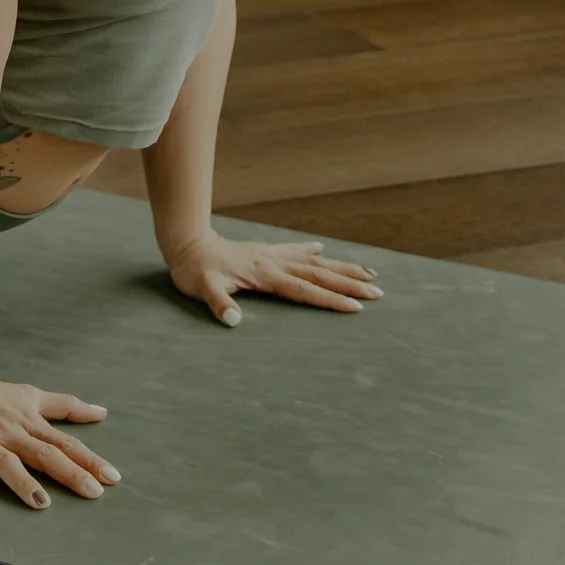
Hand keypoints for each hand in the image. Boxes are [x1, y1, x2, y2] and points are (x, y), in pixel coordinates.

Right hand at [0, 369, 119, 509]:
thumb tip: (101, 412)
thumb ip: (65, 406)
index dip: (89, 459)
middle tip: (94, 492)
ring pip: (4, 461)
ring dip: (22, 482)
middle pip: (44, 453)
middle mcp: (9, 431)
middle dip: (70, 472)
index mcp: (28, 423)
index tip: (113, 477)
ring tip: (41, 503)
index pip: (65, 443)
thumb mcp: (31, 397)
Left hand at [166, 232, 382, 325]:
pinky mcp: (264, 251)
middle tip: (378, 293)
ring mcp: (271, 255)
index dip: (330, 299)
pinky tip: (323, 249)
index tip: (356, 307)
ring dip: (340, 267)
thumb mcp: (201, 289)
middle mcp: (274, 262)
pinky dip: (311, 251)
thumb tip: (234, 320)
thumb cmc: (194, 271)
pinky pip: (295, 251)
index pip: (305, 289)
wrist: (186, 244)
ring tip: (367, 272)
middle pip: (319, 273)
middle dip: (349, 284)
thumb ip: (218, 304)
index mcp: (265, 274)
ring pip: (314, 261)